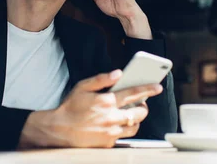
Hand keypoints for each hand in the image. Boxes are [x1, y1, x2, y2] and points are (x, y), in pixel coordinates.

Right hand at [18, 70, 162, 148]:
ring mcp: (111, 132)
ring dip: (136, 119)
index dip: (148, 89)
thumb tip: (118, 73)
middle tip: (140, 104)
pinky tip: (117, 124)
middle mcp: (111, 117)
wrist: (58, 130)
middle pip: (139, 112)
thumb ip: (102, 79)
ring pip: (135, 126)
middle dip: (143, 107)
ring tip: (129, 114)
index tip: (158, 87)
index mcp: (106, 101)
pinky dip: (124, 129)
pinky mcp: (109, 142)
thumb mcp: (83, 87)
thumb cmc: (70, 107)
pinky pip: (124, 136)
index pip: (134, 93)